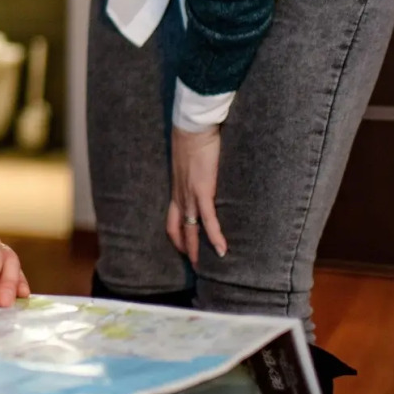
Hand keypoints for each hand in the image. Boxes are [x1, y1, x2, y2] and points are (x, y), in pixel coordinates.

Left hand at [167, 126, 227, 260]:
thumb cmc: (193, 138)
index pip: (172, 219)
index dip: (177, 236)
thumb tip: (203, 174)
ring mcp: (190, 195)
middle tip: (194, 265)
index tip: (182, 248)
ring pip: (191, 229)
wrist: (192, 127)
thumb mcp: (189, 160)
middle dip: (186, 248)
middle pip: (179, 229)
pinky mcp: (202, 191)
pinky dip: (215, 236)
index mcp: (177, 188)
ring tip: (205, 266)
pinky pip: (208, 219)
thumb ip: (194, 171)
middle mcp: (180, 195)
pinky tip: (222, 249)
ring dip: (198, 249)